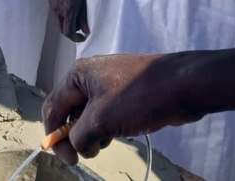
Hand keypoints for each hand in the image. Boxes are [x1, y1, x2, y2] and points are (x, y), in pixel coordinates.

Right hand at [42, 53, 202, 164]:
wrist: (180, 86)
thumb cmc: (137, 98)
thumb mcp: (102, 120)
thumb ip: (80, 136)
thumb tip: (78, 146)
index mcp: (77, 75)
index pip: (54, 107)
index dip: (54, 135)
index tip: (68, 160)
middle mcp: (88, 77)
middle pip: (69, 112)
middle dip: (75, 135)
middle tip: (88, 153)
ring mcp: (107, 85)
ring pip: (88, 116)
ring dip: (92, 134)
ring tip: (107, 141)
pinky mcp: (123, 95)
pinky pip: (105, 115)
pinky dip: (106, 128)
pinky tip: (118, 134)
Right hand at [45, 0, 88, 41]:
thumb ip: (84, 13)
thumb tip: (85, 29)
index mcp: (67, 5)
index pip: (67, 30)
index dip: (75, 37)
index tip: (83, 37)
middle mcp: (56, 3)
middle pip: (60, 24)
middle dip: (70, 29)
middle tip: (81, 29)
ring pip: (56, 15)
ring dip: (65, 19)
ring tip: (77, 15)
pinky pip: (53, 4)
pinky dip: (61, 9)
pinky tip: (69, 4)